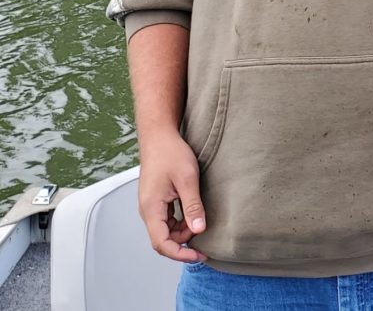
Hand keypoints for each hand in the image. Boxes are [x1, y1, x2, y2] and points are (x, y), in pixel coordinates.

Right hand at [138, 130, 207, 262]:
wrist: (159, 135)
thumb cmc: (171, 153)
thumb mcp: (187, 179)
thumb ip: (192, 206)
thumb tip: (198, 230)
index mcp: (151, 208)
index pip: (161, 244)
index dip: (180, 254)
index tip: (198, 256)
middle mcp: (147, 210)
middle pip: (163, 239)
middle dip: (183, 242)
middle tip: (204, 235)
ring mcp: (151, 205)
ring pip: (166, 229)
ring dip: (182, 231)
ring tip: (200, 220)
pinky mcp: (156, 199)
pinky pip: (167, 219)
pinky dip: (180, 221)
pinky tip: (192, 213)